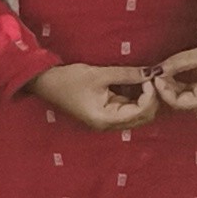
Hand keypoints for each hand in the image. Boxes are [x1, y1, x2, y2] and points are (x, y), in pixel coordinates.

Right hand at [31, 59, 158, 131]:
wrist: (45, 83)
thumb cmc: (68, 80)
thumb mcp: (99, 74)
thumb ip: (127, 74)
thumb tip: (152, 72)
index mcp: (106, 119)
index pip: (141, 112)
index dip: (151, 95)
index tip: (150, 77)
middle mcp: (109, 124)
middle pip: (143, 117)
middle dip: (151, 98)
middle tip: (151, 78)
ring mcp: (107, 120)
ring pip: (138, 113)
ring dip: (144, 98)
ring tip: (144, 79)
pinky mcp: (105, 113)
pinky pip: (128, 108)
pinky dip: (135, 97)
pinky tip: (135, 83)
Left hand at [150, 22, 196, 115]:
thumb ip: (178, 63)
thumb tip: (157, 69)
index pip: (180, 104)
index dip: (165, 92)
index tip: (156, 76)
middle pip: (185, 103)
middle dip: (169, 89)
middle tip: (158, 73)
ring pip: (191, 98)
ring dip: (177, 87)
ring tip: (166, 72)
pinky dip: (188, 85)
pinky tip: (179, 73)